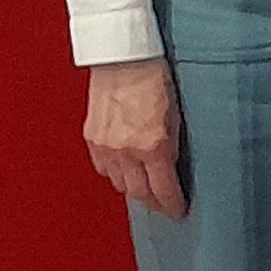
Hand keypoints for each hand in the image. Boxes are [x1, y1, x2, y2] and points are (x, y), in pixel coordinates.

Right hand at [83, 58, 184, 216]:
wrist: (124, 59)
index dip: (172, 205)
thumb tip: (171, 167)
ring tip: (146, 188)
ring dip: (133, 189)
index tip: (178, 211)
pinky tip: (124, 170)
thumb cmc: (155, 79)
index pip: (163, 190)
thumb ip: (173, 146)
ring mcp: (106, 146)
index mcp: (152, 146)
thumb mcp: (178, 116)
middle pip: (138, 193)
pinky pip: (102, 168)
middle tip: (163, 205)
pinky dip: (114, 173)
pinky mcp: (92, 138)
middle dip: (153, 202)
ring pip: (118, 183)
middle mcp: (126, 150)